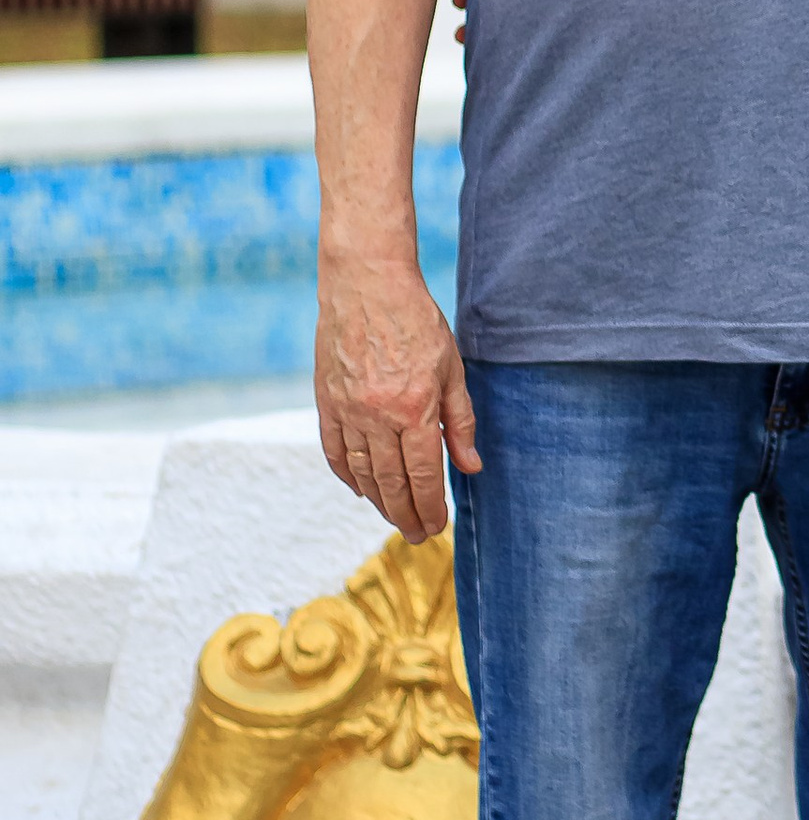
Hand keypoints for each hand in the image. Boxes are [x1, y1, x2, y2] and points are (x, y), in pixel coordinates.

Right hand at [315, 247, 480, 544]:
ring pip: (362, 472)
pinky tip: (361, 489)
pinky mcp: (326, 401)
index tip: (437, 526)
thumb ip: (460, 421)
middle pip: (391, 482)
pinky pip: (335, 450)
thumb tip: (470, 466)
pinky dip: (348, 475)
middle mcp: (377, 415)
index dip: (430, 506)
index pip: (422, 474)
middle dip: (405, 514)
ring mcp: (347, 410)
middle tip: (416, 535)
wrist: (366, 284)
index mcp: (414, 407)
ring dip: (379, 501)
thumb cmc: (417, 322)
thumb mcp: (451, 369)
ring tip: (394, 516)